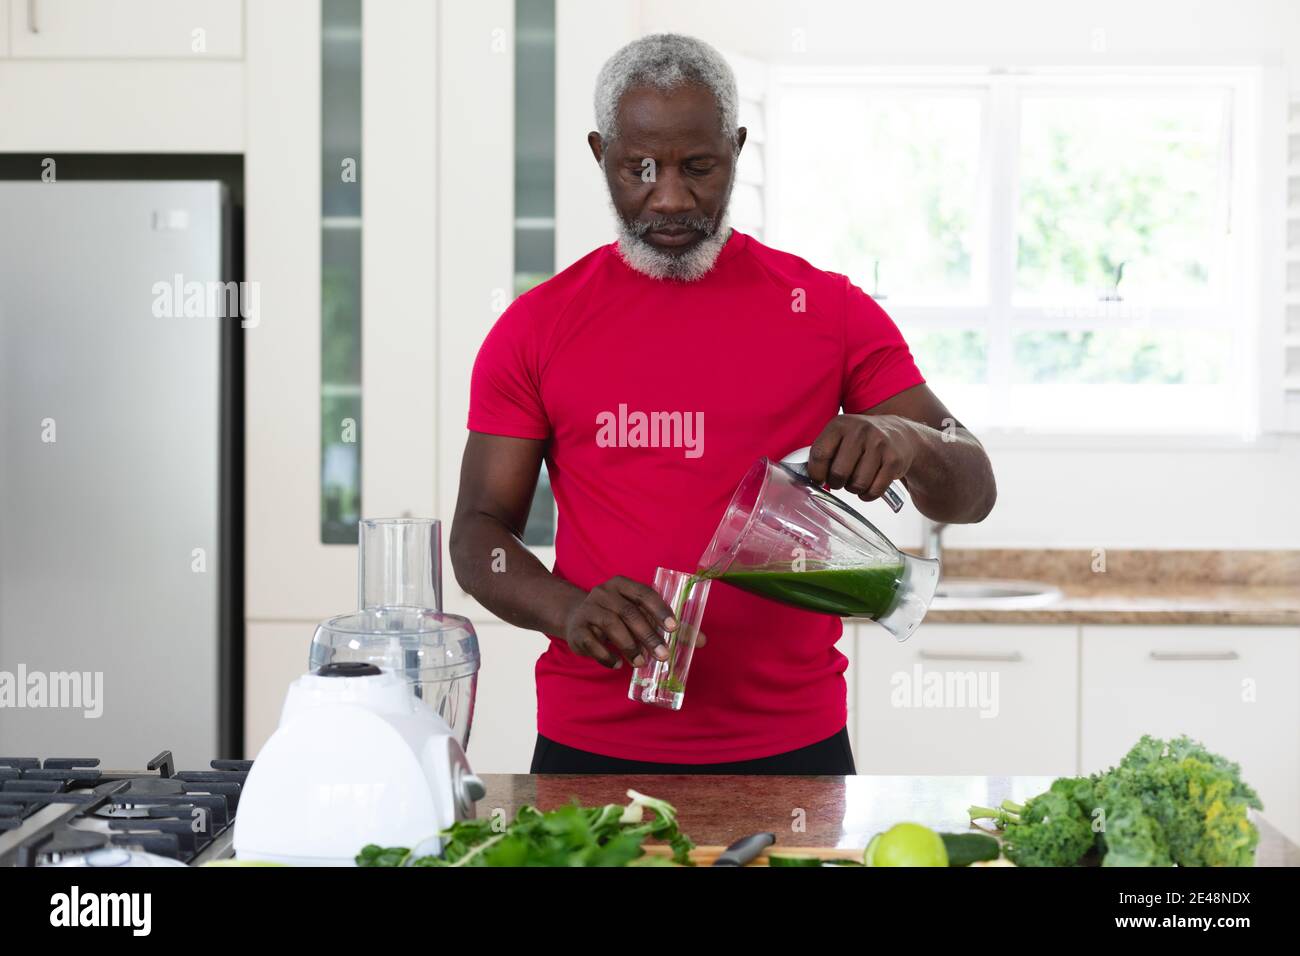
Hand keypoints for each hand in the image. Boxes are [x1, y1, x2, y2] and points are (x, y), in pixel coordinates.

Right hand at [562, 576, 678, 669]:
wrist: (576, 618)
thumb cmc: (617, 616)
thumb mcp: (639, 614)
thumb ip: (667, 626)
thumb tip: (701, 641)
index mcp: (622, 584)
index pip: (644, 593)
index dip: (660, 609)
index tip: (674, 628)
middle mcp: (604, 592)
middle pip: (629, 612)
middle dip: (648, 635)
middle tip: (663, 655)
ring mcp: (588, 609)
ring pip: (611, 625)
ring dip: (629, 646)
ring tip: (640, 663)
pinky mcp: (577, 629)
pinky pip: (592, 643)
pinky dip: (607, 656)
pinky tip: (618, 664)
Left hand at [805, 414, 919, 501]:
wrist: (898, 434)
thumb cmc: (860, 440)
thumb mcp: (840, 436)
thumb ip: (823, 452)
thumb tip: (804, 476)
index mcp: (839, 425)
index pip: (820, 454)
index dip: (816, 473)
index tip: (818, 479)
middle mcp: (859, 431)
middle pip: (838, 472)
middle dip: (836, 483)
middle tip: (840, 480)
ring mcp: (879, 444)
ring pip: (858, 484)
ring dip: (854, 489)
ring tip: (856, 480)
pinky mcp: (894, 459)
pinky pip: (875, 490)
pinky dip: (868, 495)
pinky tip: (869, 486)